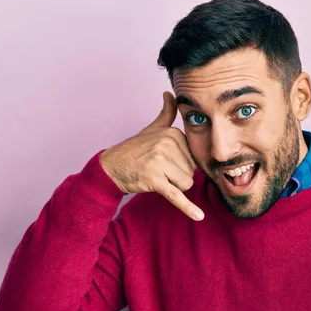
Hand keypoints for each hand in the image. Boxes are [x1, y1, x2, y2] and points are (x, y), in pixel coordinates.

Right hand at [100, 92, 203, 220]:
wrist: (111, 167)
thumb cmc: (135, 150)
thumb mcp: (152, 129)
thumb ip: (166, 113)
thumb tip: (170, 93)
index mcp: (173, 134)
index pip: (193, 158)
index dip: (181, 164)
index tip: (165, 160)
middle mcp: (167, 145)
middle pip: (192, 172)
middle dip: (178, 176)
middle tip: (158, 170)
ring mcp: (160, 162)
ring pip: (186, 184)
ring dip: (174, 187)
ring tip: (156, 177)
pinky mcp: (155, 180)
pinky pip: (176, 196)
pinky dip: (188, 208)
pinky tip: (199, 217)